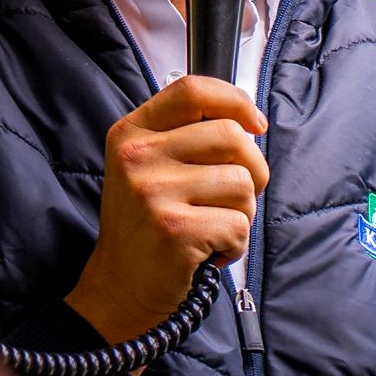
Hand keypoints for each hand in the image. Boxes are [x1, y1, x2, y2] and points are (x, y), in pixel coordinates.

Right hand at [63, 76, 269, 348]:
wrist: (120, 286)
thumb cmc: (145, 226)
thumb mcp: (147, 167)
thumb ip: (185, 137)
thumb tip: (249, 121)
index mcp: (131, 133)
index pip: (192, 89)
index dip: (236, 101)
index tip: (256, 124)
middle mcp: (136, 156)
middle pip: (232, 136)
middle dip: (252, 171)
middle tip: (232, 198)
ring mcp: (152, 192)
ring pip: (242, 183)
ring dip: (242, 213)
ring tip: (211, 227)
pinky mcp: (173, 229)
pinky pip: (239, 225)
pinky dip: (235, 245)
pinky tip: (209, 252)